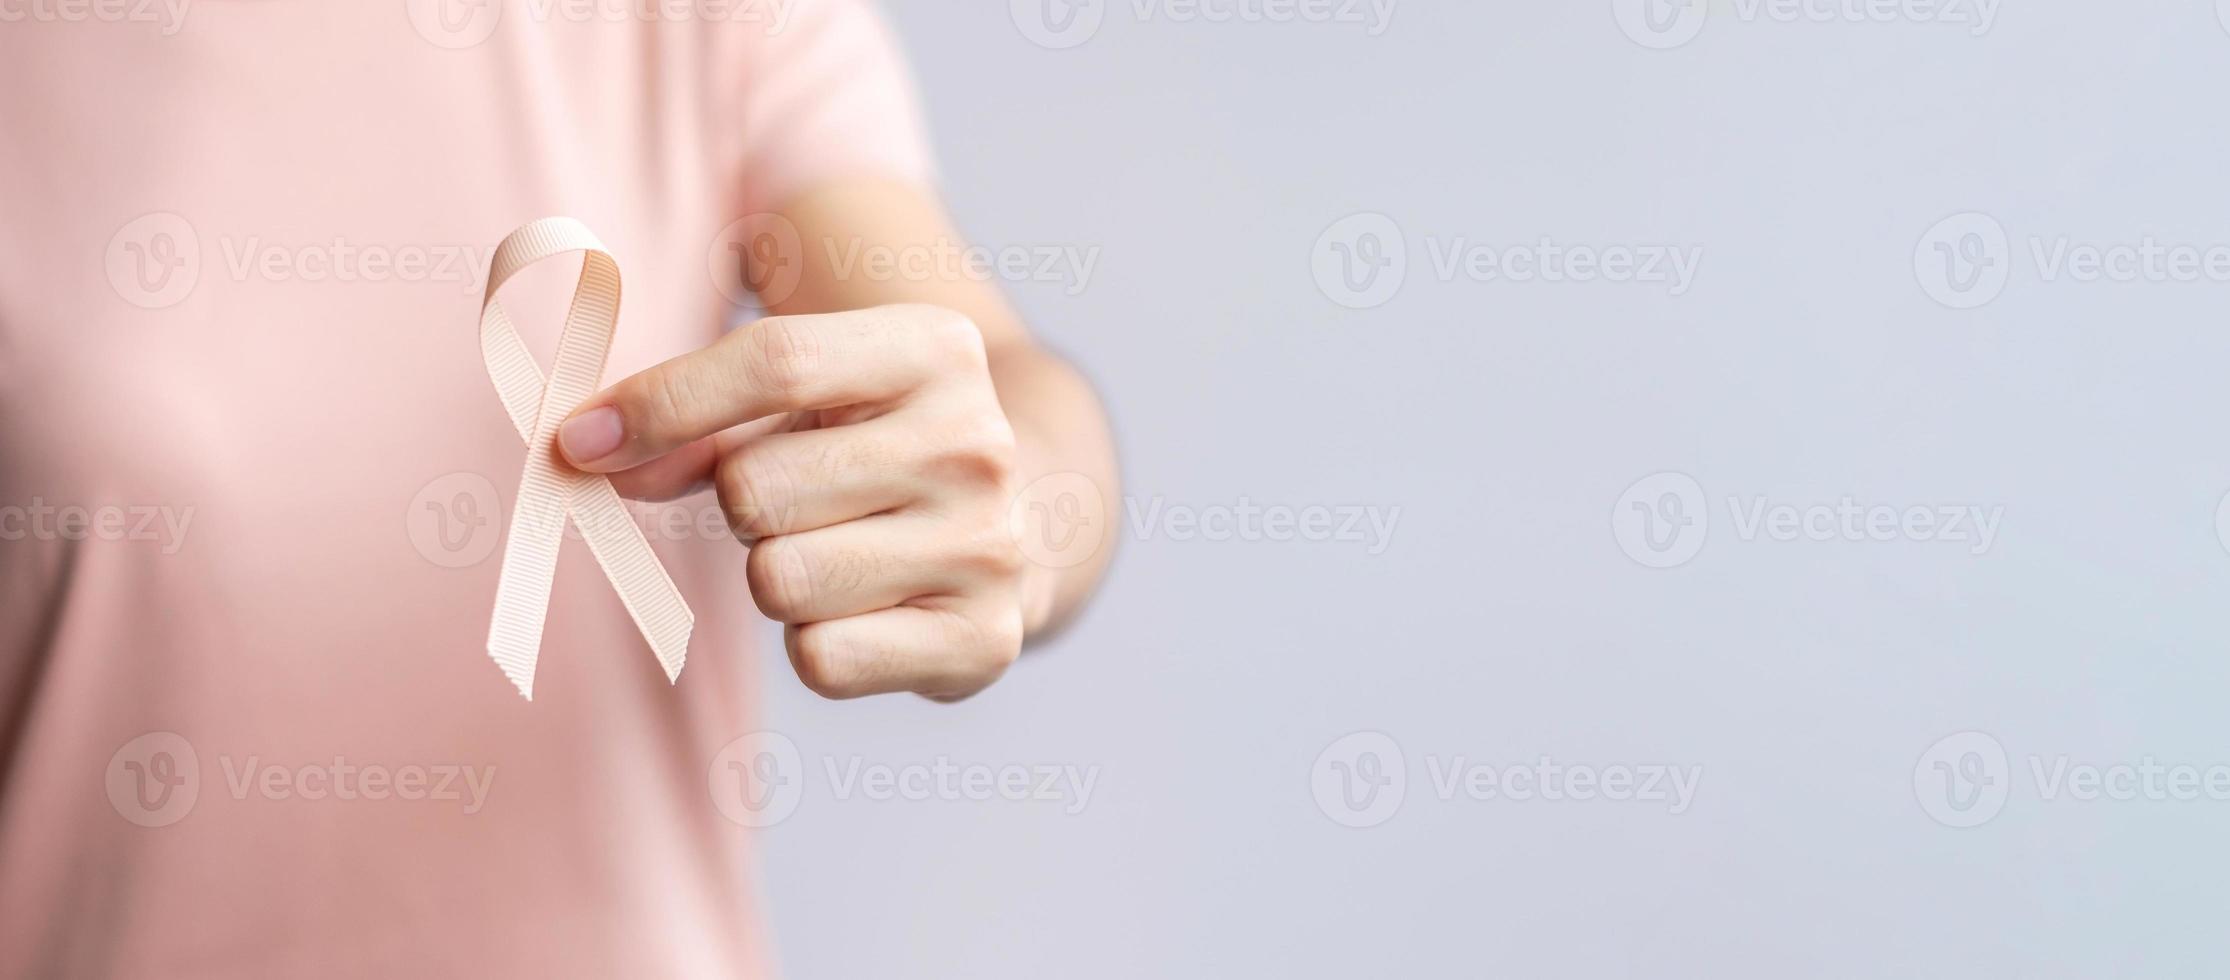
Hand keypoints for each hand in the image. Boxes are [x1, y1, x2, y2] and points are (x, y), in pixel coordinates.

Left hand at [556, 304, 1027, 700]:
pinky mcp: (987, 640)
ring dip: (777, 575)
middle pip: (758, 489)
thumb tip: (592, 455)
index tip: (581, 441)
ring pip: (779, 579)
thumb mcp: (812, 397)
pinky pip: (822, 659)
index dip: (660, 404)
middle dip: (742, 505)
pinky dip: (816, 644)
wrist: (1031, 519)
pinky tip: (863, 609)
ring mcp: (989, 545)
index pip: (776, 363)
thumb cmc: (879, 444)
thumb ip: (700, 418)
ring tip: (835, 553)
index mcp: (936, 348)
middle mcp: (977, 442)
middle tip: (797, 503)